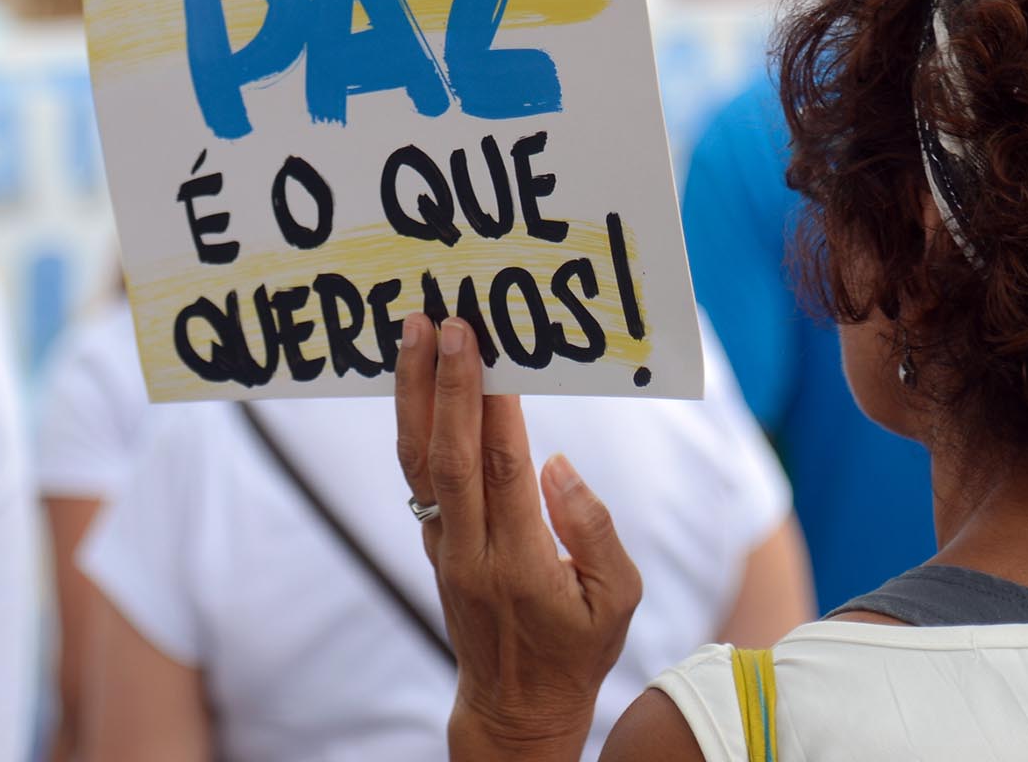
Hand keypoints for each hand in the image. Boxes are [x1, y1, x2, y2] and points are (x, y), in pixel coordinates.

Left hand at [394, 314, 640, 761]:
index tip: (486, 349)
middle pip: (448, 458)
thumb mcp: (616, 601)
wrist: (516, 705)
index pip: (501, 471)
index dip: (490, 407)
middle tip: (444, 321)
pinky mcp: (431, 543)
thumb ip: (593, 531)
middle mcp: (469, 553)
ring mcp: (441, 549)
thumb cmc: (578, 649)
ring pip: (417, 461)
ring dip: (412, 393)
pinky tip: (413, 380)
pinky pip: (416, 474)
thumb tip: (557, 464)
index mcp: (520, 565)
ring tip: (411, 333)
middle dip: (445, 385)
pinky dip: (412, 422)